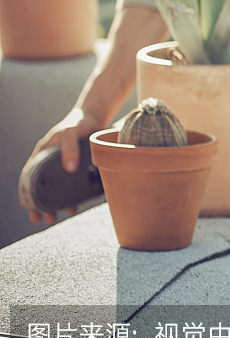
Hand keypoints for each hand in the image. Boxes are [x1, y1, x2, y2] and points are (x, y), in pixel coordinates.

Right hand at [20, 108, 103, 224]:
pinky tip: (74, 206)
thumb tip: (69, 169)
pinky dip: (71, 196)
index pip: (28, 177)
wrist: (95, 117)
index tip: (27, 208)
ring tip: (55, 218)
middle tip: (43, 220)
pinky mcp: (77, 167)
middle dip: (40, 205)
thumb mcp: (70, 133)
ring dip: (54, 204)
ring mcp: (63, 165)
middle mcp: (50, 162)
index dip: (26, 193)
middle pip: (41, 187)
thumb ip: (69, 149)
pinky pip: (71, 186)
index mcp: (42, 154)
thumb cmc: (78, 123)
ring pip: (55, 189)